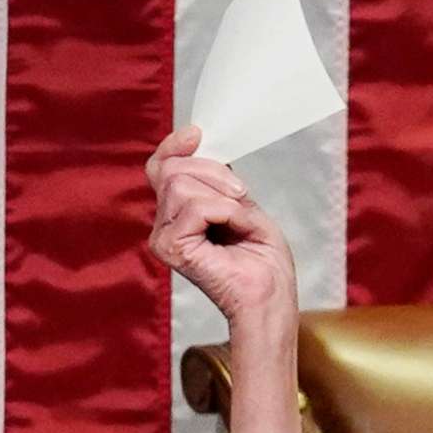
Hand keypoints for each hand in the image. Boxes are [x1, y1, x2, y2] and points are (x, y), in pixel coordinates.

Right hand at [144, 125, 296, 332]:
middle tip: (241, 196)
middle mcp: (165, 224)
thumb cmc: (262, 261)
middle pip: (170, 169)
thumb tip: (199, 143)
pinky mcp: (170, 248)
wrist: (271, 297)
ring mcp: (164, 237)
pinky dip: (225, 212)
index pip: (161, 167)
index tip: (197, 134)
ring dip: (222, 196)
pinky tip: (235, 230)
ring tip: (240, 221)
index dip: (174, 145)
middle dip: (213, 172)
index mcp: (179, 213)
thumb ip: (217, 179)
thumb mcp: (243, 205)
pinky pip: (195, 206)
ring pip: (180, 184)